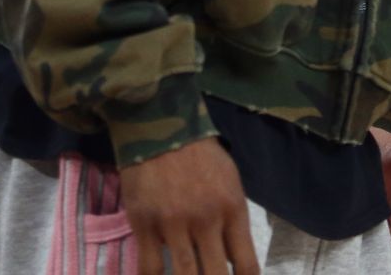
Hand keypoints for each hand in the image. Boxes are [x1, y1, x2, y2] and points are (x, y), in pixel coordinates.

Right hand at [119, 138, 259, 274]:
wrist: (161, 128)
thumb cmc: (201, 155)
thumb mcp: (230, 182)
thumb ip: (232, 221)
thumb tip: (231, 260)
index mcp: (232, 209)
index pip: (247, 264)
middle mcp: (206, 220)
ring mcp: (174, 224)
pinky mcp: (144, 224)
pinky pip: (150, 268)